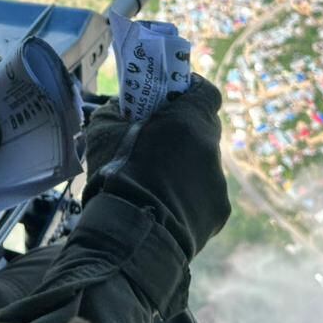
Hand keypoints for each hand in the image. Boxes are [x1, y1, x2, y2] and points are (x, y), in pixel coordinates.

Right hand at [84, 75, 230, 259]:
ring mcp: (218, 181)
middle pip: (203, 129)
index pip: (205, 91)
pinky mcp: (220, 212)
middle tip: (155, 142)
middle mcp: (212, 147)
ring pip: (202, 165)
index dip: (189, 91)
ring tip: (154, 184)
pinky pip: (204, 196)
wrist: (133, 231)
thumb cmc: (117, 172)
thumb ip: (119, 110)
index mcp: (189, 119)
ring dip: (183, 168)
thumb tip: (124, 106)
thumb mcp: (103, 129)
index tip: (170, 98)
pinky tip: (164, 207)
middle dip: (182, 132)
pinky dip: (187, 198)